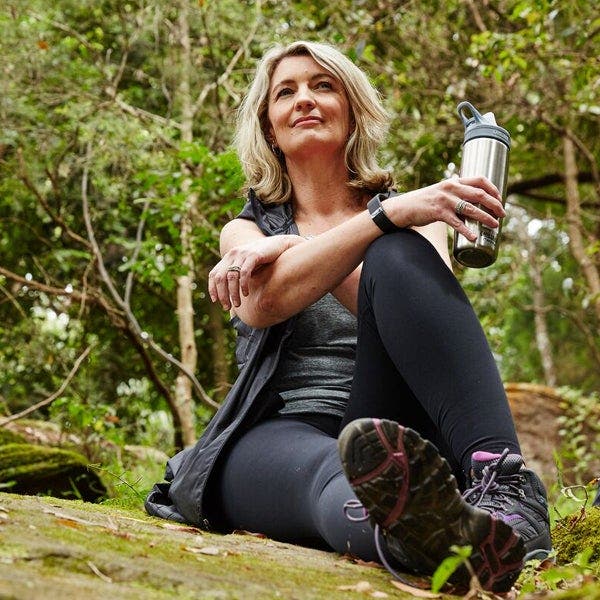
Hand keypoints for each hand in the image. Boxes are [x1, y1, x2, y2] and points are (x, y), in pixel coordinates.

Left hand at [208, 234, 302, 309]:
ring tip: (237, 304)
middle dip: (222, 294)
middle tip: (227, 307)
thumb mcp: (247, 266)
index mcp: (228, 257)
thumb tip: (231, 294)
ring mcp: (243, 254)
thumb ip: (238, 275)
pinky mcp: (253, 255)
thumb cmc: (262, 259)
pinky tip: (246, 294)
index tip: (215, 301)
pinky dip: (243, 285)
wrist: (278, 244)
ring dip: (233, 293)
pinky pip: (244, 273)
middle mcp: (233, 254)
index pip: (214, 274)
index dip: (212, 288)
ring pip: (231, 277)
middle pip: (220, 277)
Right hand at [385, 176, 504, 241]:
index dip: (493, 188)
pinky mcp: (438, 212)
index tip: (500, 198)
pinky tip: (474, 237)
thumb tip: (464, 185)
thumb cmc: (423, 201)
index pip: (480, 179)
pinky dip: (467, 230)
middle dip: (494, 204)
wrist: (404, 207)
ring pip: (471, 209)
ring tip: (494, 225)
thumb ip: (453, 189)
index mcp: (454, 182)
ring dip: (486, 217)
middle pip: (480, 194)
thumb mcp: (440, 190)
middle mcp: (451, 188)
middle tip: (502, 214)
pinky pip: (457, 223)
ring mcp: (445, 200)